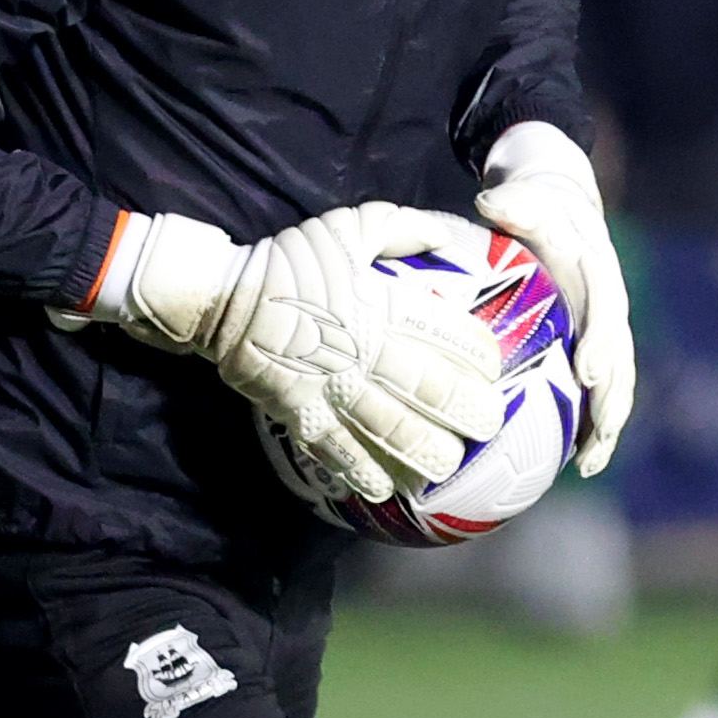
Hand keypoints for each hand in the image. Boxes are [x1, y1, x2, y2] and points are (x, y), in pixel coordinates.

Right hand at [88, 204, 499, 505]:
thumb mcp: (349, 226)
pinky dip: (362, 472)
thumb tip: (448, 235)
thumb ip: (403, 228)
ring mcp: (331, 386)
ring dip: (425, 450)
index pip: (444, 332)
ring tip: (449, 465)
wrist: (220, 297)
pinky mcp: (301, 412)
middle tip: (490, 426)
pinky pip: (337, 450)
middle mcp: (363, 349)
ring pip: (390, 427)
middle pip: (428, 388)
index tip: (496, 369)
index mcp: (379, 304)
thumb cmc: (290, 262)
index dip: (477, 354)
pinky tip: (385, 491)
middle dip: (466, 411)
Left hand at [475, 121, 635, 473]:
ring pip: (616, 386)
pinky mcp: (594, 352)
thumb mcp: (527, 199)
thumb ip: (513, 204)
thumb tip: (489, 204)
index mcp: (599, 273)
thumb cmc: (538, 208)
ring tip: (588, 463)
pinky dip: (592, 428)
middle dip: (611, 398)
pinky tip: (574, 463)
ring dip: (607, 426)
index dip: (600, 343)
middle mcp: (610, 310)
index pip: (605, 311)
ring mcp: (605, 335)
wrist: (562, 213)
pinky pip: (599, 394)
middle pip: (620, 360)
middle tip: (598, 431)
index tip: (586, 371)